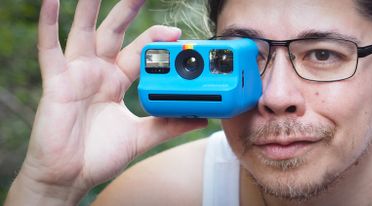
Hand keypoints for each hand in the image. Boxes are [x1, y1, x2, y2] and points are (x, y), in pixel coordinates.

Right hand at [7, 0, 206, 202]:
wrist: (70, 177)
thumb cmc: (99, 156)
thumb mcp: (142, 136)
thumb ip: (169, 125)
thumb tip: (200, 118)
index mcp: (116, 81)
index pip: (140, 53)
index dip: (157, 41)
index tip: (177, 33)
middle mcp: (97, 72)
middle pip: (114, 33)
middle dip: (127, 11)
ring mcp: (76, 74)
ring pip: (83, 32)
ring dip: (89, 8)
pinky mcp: (57, 82)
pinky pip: (49, 50)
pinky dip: (48, 25)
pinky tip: (50, 2)